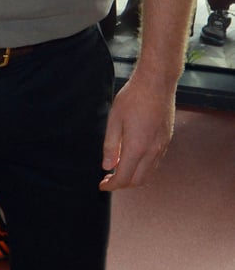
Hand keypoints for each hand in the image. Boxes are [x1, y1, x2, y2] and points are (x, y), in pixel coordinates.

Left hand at [99, 74, 175, 190]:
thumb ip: (110, 145)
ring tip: (118, 171)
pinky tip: (133, 160)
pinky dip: (143, 169)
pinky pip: (155, 163)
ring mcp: (162, 147)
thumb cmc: (133, 98)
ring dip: (133, 178)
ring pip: (148, 174)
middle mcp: (152, 151)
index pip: (124, 178)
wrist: (156, 84)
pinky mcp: (166, 140)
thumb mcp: (114, 119)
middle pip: (138, 181)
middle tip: (108, 180)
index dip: (111, 185)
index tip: (102, 185)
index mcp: (137, 148)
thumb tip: (107, 166)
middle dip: (122, 185)